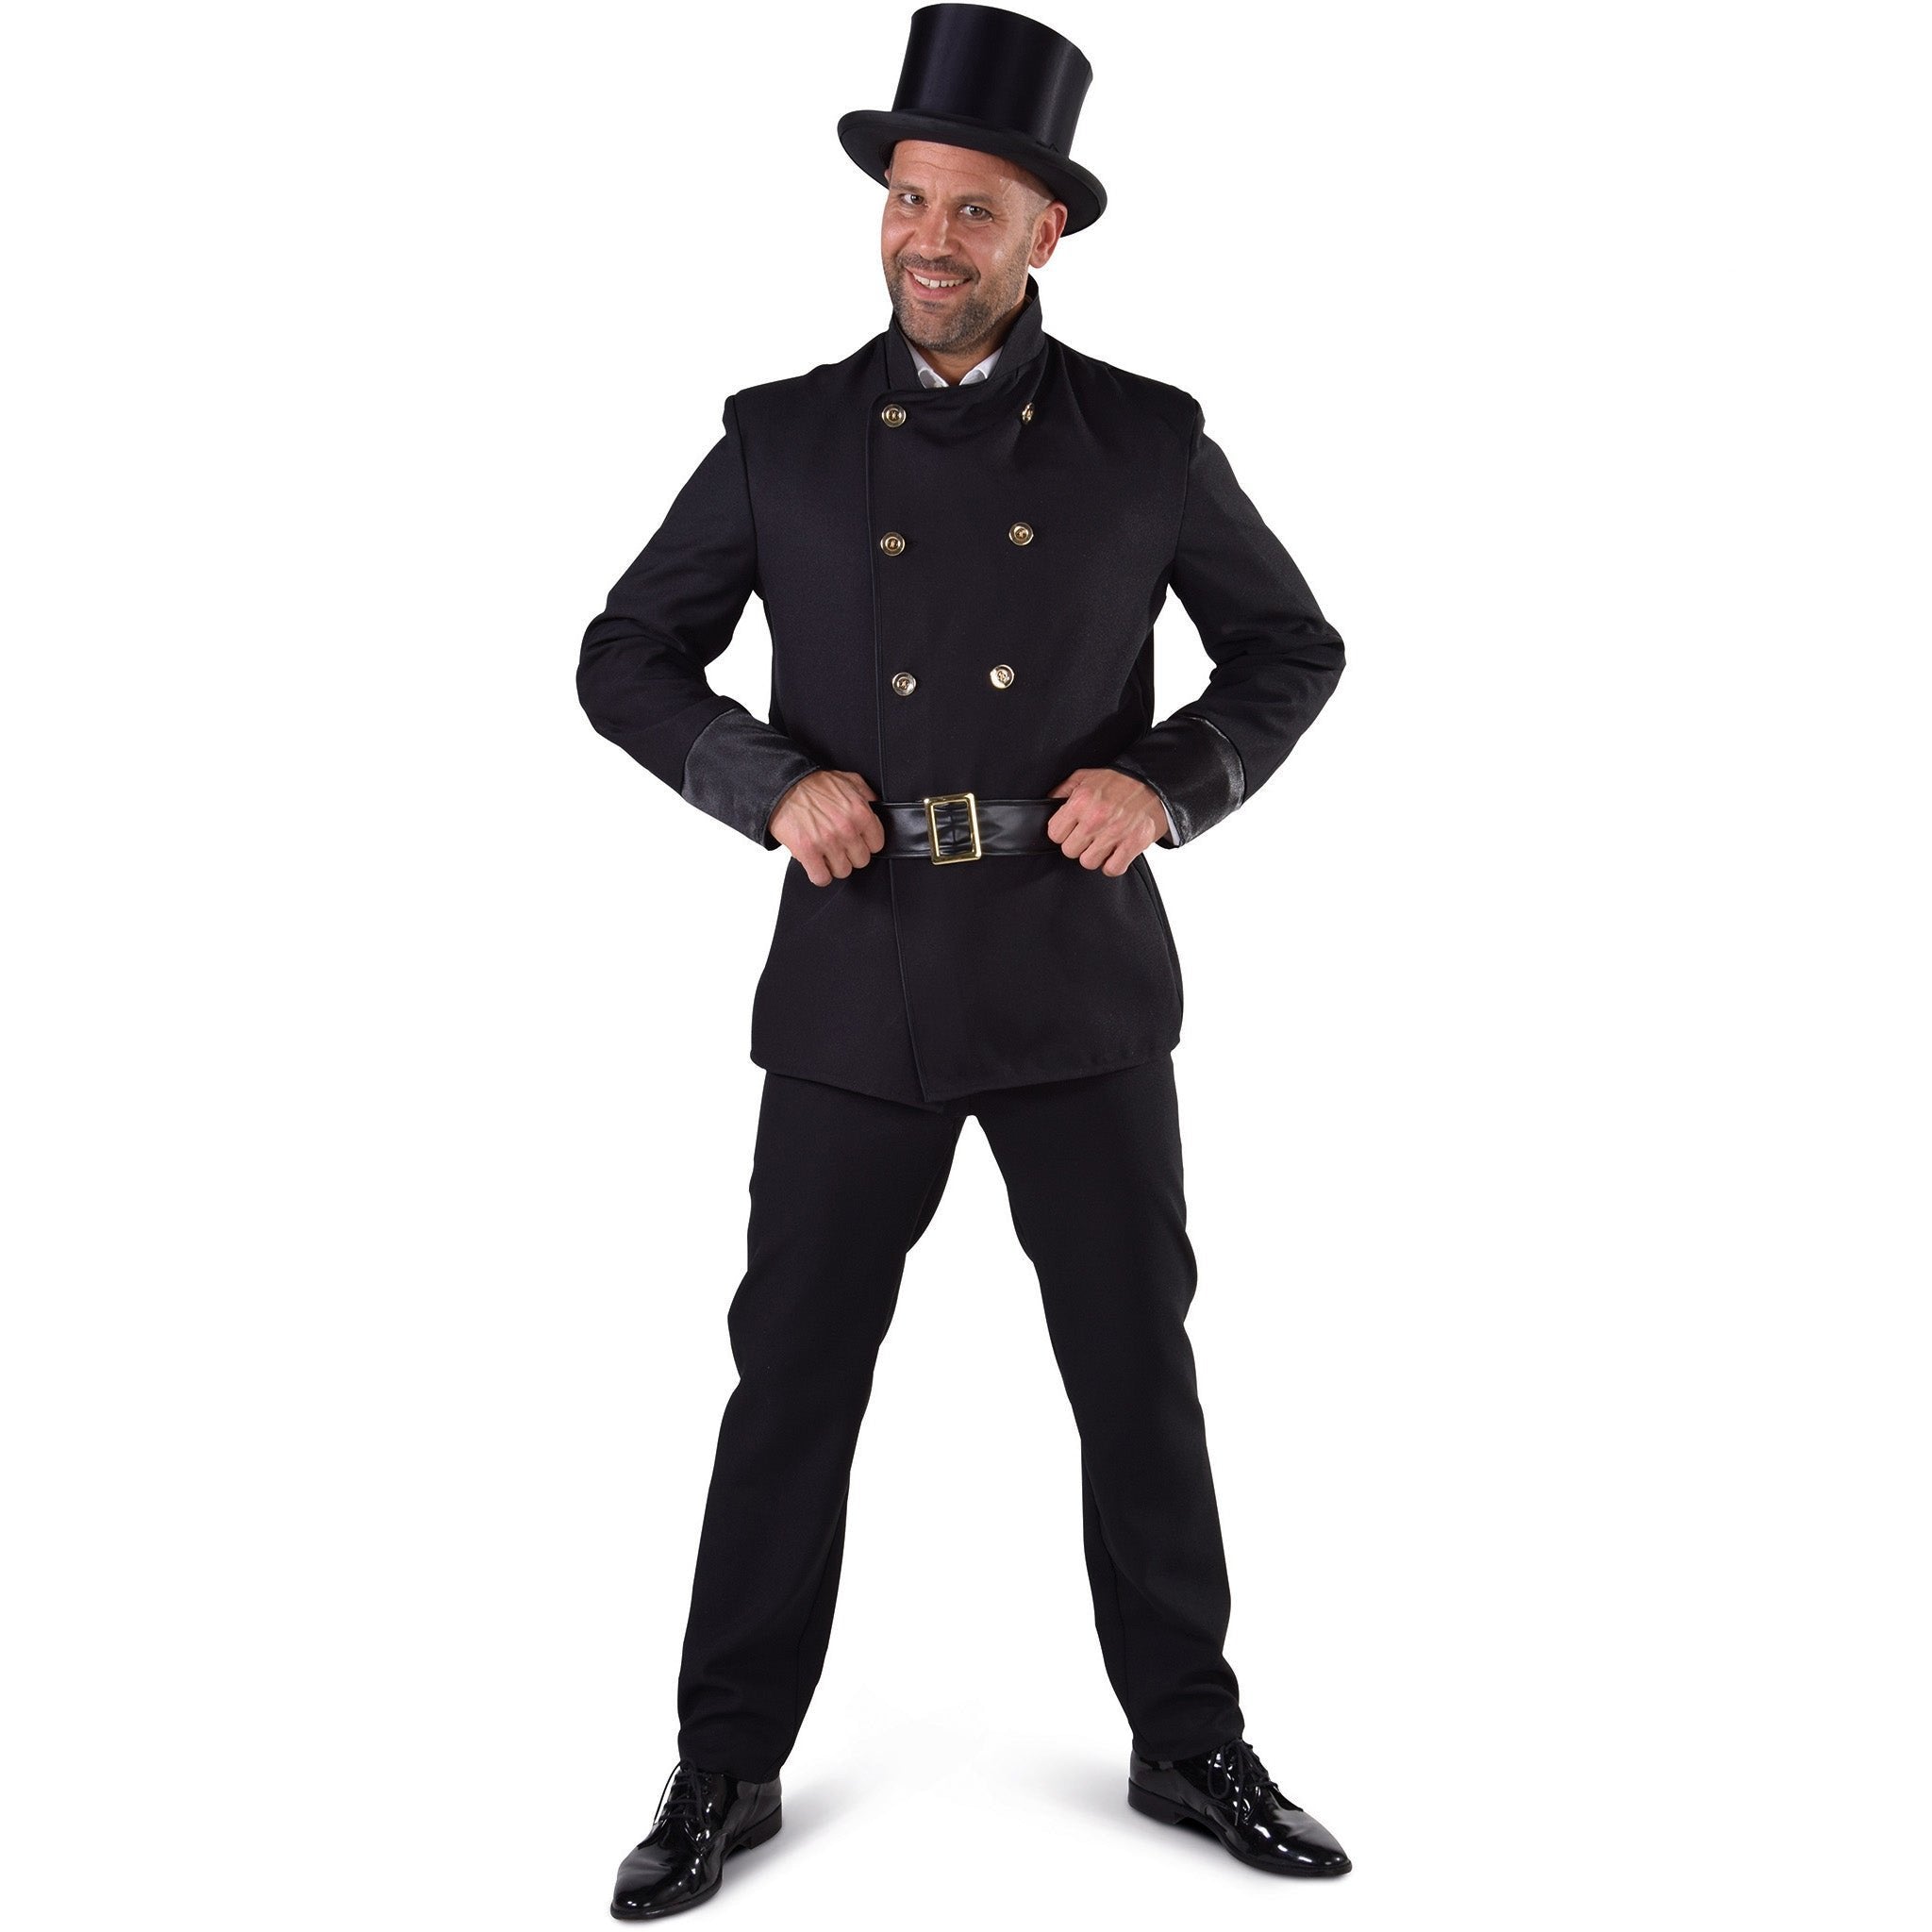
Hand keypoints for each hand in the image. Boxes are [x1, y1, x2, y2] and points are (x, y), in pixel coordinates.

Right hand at [769, 770, 885, 885]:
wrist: (783, 786)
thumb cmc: (813, 784)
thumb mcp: (848, 780)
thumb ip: (866, 795)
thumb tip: (876, 807)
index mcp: (860, 812)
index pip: (877, 844)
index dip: (866, 843)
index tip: (856, 840)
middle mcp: (847, 829)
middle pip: (861, 860)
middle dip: (850, 854)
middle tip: (839, 845)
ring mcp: (827, 842)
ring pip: (843, 871)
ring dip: (834, 865)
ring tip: (825, 853)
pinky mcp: (807, 852)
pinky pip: (822, 878)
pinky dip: (819, 874)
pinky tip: (815, 863)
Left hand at [1045, 768, 1164, 876]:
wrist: (1155, 782)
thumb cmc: (1119, 781)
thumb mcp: (1085, 776)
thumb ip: (1062, 791)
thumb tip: (1046, 804)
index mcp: (1081, 801)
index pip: (1055, 833)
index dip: (1063, 833)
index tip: (1072, 829)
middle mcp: (1096, 817)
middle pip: (1070, 851)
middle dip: (1078, 844)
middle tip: (1090, 835)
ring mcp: (1115, 832)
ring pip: (1088, 862)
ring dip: (1095, 856)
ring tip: (1103, 843)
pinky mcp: (1133, 843)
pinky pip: (1112, 869)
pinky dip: (1113, 864)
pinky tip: (1116, 853)